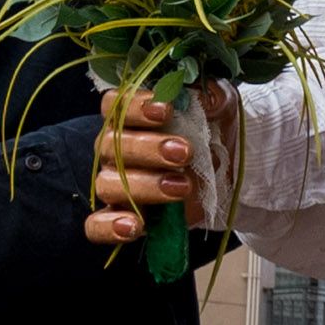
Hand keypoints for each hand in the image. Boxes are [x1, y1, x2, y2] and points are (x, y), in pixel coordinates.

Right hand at [85, 85, 236, 245]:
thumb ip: (213, 96)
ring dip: (146, 186)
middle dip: (149, 149)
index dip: (136, 106)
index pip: (116, 104)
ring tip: (183, 186)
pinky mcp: (123, 215)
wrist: (227, 170)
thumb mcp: (220, 107)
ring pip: (109, 184)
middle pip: (111, 145)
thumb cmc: (212, 131)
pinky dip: (110, 227)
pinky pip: (97, 225)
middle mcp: (115, 148)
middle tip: (185, 152)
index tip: (166, 110)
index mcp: (131, 115)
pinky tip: (134, 227)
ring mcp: (116, 183)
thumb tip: (207, 97)